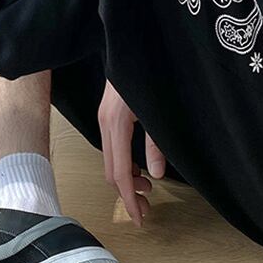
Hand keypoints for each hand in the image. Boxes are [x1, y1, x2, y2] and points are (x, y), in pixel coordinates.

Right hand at [98, 80, 165, 226]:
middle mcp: (105, 123)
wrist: (133, 43)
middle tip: (147, 210)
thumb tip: (155, 175)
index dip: (130, 199)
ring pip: (110, 160)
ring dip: (126, 179)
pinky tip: (139, 168)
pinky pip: (111, 147)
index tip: (140, 218)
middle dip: (127, 194)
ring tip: (147, 190)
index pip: (121, 173)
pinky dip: (123, 163)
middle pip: (111, 171)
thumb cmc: (149, 71)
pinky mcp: (108, 114)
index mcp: (117, 124)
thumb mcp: (158, 110)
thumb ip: (156, 143)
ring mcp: (104, 118)